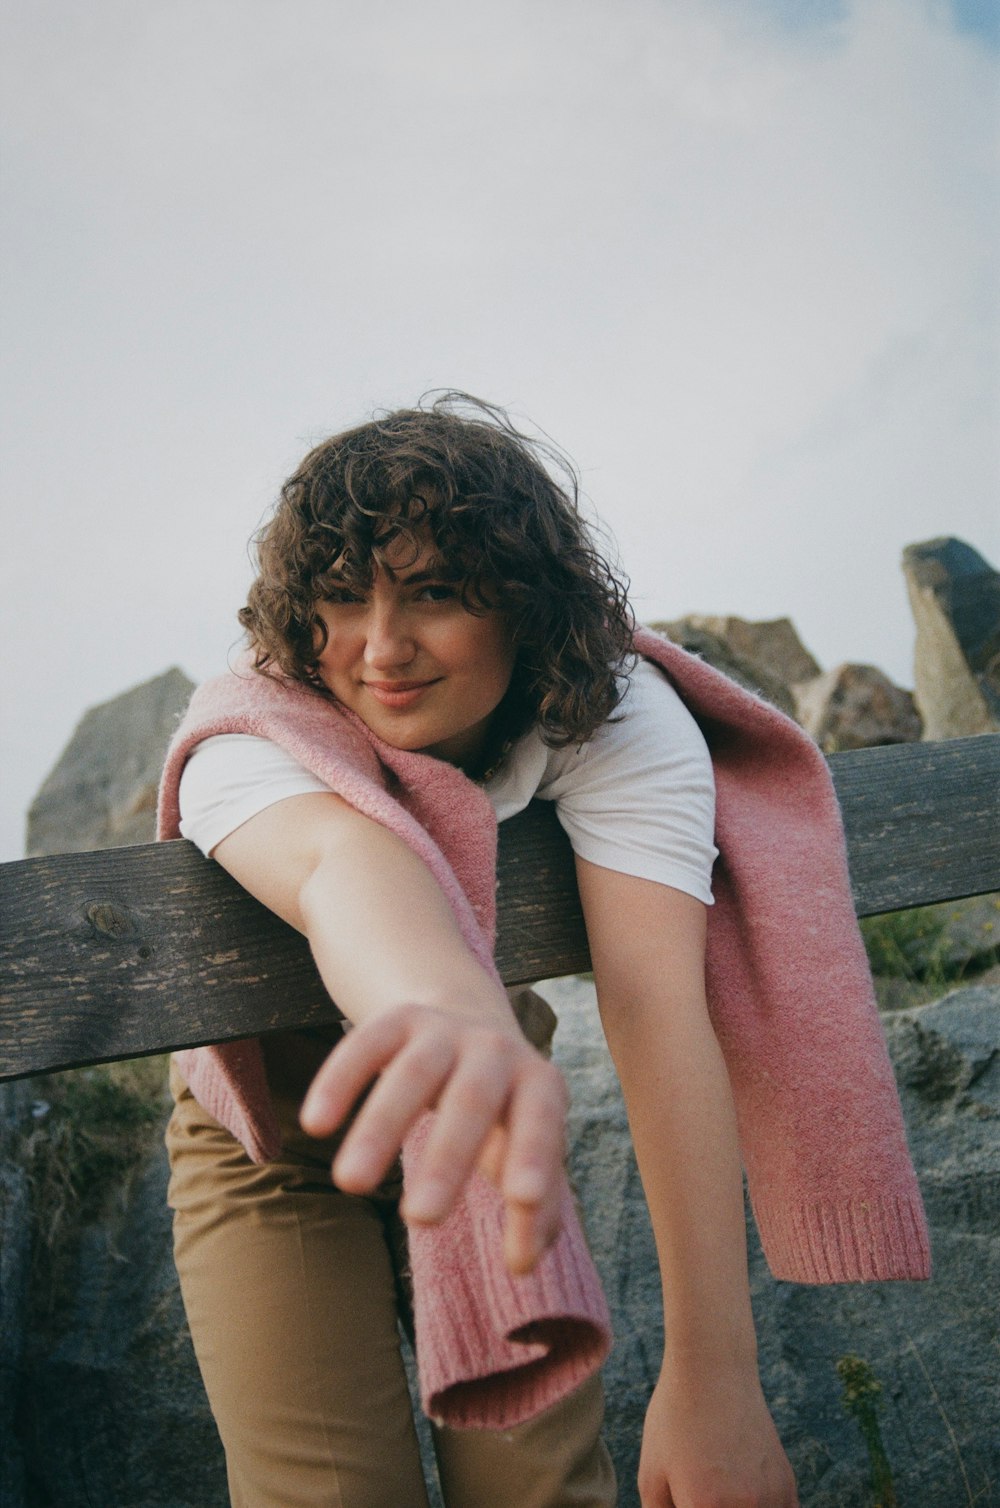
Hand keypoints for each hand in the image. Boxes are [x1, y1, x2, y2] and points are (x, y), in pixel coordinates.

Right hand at [300, 1002, 569, 1273]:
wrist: (468, 1016)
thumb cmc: (503, 1108)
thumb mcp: (526, 1144)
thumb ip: (536, 1205)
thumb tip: (523, 1264)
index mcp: (538, 1083)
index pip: (540, 1121)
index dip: (533, 1156)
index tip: (521, 1200)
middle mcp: (493, 1049)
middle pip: (472, 1100)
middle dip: (448, 1158)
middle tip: (421, 1220)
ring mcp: (443, 1032)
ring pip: (412, 1074)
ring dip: (381, 1128)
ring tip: (351, 1185)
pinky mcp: (396, 1019)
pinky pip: (365, 1043)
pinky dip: (340, 1081)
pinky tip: (316, 1125)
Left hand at [637, 1359, 798, 1507]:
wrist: (714, 1370)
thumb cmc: (675, 1420)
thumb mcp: (652, 1474)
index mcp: (707, 1507)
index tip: (687, 1506)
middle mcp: (747, 1507)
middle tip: (699, 1497)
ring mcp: (773, 1499)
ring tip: (718, 1492)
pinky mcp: (788, 1486)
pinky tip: (741, 1499)